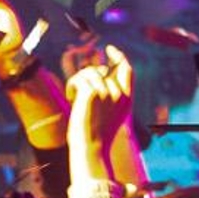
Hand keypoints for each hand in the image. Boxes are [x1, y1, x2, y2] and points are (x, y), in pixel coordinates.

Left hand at [68, 50, 132, 176]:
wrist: (91, 148)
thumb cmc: (97, 136)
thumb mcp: (111, 115)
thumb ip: (112, 96)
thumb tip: (101, 75)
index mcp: (126, 99)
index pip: (127, 69)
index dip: (119, 56)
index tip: (109, 49)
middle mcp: (119, 94)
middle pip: (101, 70)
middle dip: (88, 76)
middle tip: (79, 91)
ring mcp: (106, 93)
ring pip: (88, 73)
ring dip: (78, 82)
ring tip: (74, 97)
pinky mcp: (92, 93)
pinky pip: (78, 79)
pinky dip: (72, 86)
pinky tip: (71, 98)